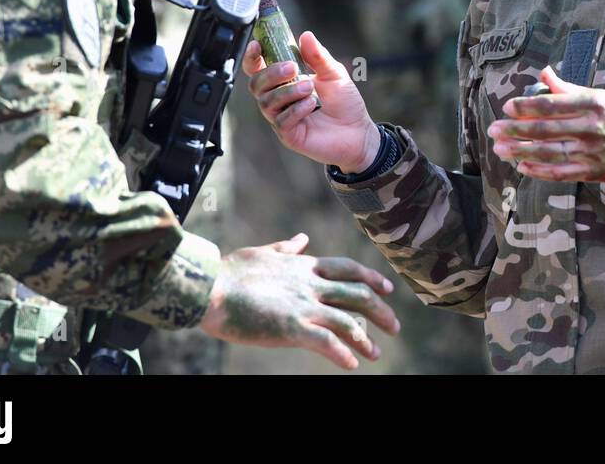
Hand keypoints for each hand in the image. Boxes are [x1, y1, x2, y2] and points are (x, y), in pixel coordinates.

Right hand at [199, 233, 399, 369]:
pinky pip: (326, 343)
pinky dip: (342, 353)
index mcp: (304, 266)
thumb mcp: (263, 253)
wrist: (209, 289)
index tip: (387, 288)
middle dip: (381, 311)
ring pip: (347, 321)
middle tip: (395, 326)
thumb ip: (286, 248)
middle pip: (358, 294)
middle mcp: (310, 284)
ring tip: (377, 354)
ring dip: (366, 339)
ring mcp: (303, 306)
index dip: (372, 277)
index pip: (348, 268)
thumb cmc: (229, 272)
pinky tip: (352, 364)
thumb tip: (302, 240)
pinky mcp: (292, 328)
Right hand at [243, 31, 380, 173]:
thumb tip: (305, 35)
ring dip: (287, 92)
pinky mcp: (288, 135)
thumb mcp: (334, 73)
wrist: (359, 131)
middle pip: (256, 84)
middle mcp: (278, 99)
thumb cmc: (344, 102)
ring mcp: (281, 118)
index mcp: (285, 81)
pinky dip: (296, 110)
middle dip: (271, 74)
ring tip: (310, 88)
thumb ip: (318, 56)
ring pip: (267, 102)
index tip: (257, 45)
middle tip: (292, 68)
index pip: (258, 68)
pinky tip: (311, 105)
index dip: (252, 57)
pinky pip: (281, 121)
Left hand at [487, 66, 604, 181]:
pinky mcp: (593, 171)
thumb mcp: (603, 96)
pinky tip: (522, 165)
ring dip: (520, 151)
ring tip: (500, 148)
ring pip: (548, 152)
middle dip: (514, 130)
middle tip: (493, 130)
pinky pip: (560, 172)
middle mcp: (590, 127)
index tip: (507, 107)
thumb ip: (570, 88)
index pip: (551, 104)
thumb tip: (544, 73)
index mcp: (592, 103)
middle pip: (544, 129)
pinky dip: (539, 170)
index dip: (526, 107)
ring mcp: (591, 152)